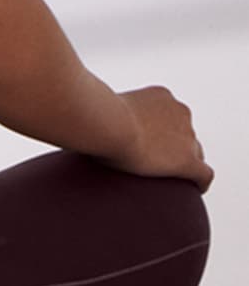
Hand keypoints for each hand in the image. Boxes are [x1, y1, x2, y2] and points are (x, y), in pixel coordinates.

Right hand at [97, 83, 214, 194]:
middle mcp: (179, 112)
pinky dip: (200, 182)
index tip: (151, 141)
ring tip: (170, 177)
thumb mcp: (102, 106)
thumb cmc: (94, 113)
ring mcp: (187, 136)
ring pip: (194, 153)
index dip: (163, 130)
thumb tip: (81, 122)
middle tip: (158, 161)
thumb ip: (103, 111)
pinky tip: (193, 189)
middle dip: (175, 146)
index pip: (171, 115)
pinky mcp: (187, 161)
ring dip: (183, 162)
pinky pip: (204, 175)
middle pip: (186, 133)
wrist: (107, 123)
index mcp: (161, 96)